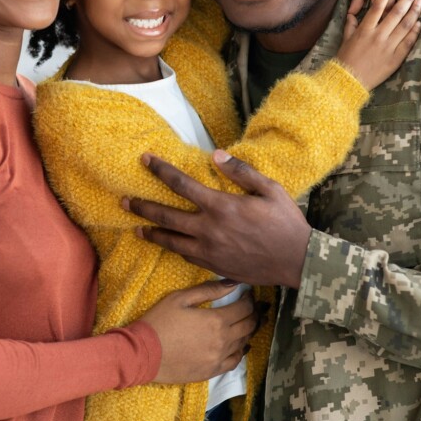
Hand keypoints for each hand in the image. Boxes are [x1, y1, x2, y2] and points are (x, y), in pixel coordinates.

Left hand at [125, 151, 311, 288]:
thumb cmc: (286, 222)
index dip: (160, 170)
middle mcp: (209, 230)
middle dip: (142, 207)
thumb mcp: (269, 189)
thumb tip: (216, 154)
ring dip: (151, 233)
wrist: (297, 262)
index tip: (145, 160)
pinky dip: (175, 249)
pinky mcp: (214, 266)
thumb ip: (241, 171)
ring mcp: (209, 251)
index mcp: (221, 206)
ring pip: (171, 242)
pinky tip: (170, 245)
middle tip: (123, 201)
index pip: (181, 184)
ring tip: (136, 228)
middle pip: (166, 216)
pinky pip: (187, 257)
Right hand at [138, 280, 257, 383]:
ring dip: (250, 331)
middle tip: (256, 307)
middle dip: (255, 314)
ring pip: (244, 343)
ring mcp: (218, 358)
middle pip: (249, 326)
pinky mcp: (211, 371)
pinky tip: (240, 346)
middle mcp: (223, 340)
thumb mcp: (180, 298)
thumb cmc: (159, 321)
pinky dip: (240, 352)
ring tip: (250, 323)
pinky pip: (234, 362)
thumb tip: (232, 283)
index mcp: (216, 320)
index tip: (249, 294)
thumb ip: (208, 290)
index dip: (250, 299)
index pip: (244, 308)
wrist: (143, 354)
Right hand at [335, 0, 420, 89]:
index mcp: (364, 30)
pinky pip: (408, 42)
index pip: (377, 7)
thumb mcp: (345, 40)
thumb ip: (350, 25)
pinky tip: (418, 24)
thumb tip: (352, 14)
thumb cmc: (345, 60)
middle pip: (395, 14)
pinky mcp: (395, 59)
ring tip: (420, 3)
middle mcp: (377, 36)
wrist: (349, 82)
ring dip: (414, 13)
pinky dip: (414, 32)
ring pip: (405, 26)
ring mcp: (387, 47)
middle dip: (406, 0)